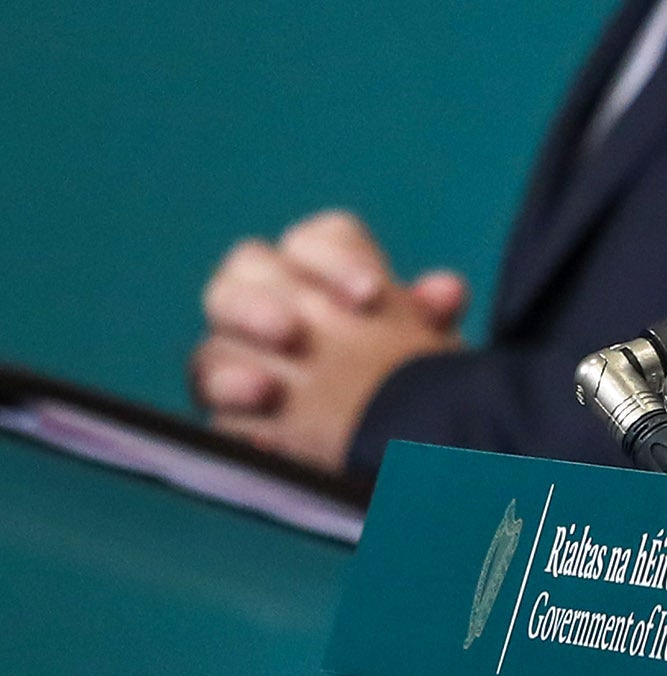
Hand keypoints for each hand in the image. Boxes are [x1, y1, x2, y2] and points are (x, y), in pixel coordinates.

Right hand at [191, 209, 468, 473]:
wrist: (397, 437)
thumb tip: (444, 292)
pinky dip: (233, 417)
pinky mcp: (229, 410)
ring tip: (267, 390)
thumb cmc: (406, 375)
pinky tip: (262, 437)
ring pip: (213, 340)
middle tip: (292, 333)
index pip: (316, 238)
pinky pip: (212, 406)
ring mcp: (241, 355)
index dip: (335, 258)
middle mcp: (272, 301)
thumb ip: (431, 314)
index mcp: (322, 270)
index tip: (369, 296)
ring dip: (234, 367)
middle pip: (242, 270)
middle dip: (261, 300)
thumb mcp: (427, 346)